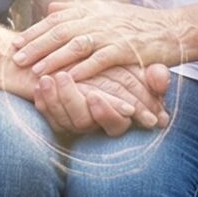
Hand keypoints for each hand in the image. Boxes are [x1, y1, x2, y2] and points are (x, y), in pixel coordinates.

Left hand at [14, 1, 188, 80]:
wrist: (173, 30)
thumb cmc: (138, 24)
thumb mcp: (106, 11)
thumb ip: (77, 9)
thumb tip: (49, 7)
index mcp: (92, 9)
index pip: (57, 18)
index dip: (35, 30)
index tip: (15, 42)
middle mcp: (99, 18)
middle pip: (61, 31)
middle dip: (36, 44)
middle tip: (16, 58)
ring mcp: (112, 33)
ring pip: (76, 45)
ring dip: (53, 58)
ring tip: (35, 70)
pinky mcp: (126, 50)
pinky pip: (99, 61)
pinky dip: (82, 70)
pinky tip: (68, 80)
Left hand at [33, 65, 172, 136]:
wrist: (117, 76)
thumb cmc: (132, 72)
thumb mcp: (146, 72)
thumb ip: (157, 76)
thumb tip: (161, 76)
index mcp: (121, 116)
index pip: (116, 124)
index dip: (105, 114)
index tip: (95, 96)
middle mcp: (97, 124)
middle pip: (82, 122)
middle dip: (70, 100)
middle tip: (61, 76)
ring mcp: (77, 124)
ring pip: (62, 120)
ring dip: (52, 99)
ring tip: (45, 77)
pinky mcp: (59, 119)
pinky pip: (49, 116)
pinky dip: (42, 102)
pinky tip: (36, 86)